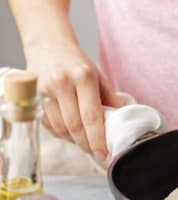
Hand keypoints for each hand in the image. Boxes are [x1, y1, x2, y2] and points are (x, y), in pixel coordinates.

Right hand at [25, 39, 122, 159]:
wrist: (48, 45)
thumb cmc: (77, 64)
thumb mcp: (99, 76)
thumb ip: (110, 99)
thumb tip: (122, 123)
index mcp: (83, 77)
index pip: (91, 116)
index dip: (97, 139)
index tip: (103, 154)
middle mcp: (62, 83)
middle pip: (74, 126)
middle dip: (86, 144)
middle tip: (96, 153)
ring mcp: (44, 90)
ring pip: (60, 128)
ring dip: (73, 140)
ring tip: (84, 141)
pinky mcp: (33, 98)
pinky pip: (48, 125)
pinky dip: (61, 133)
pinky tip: (70, 131)